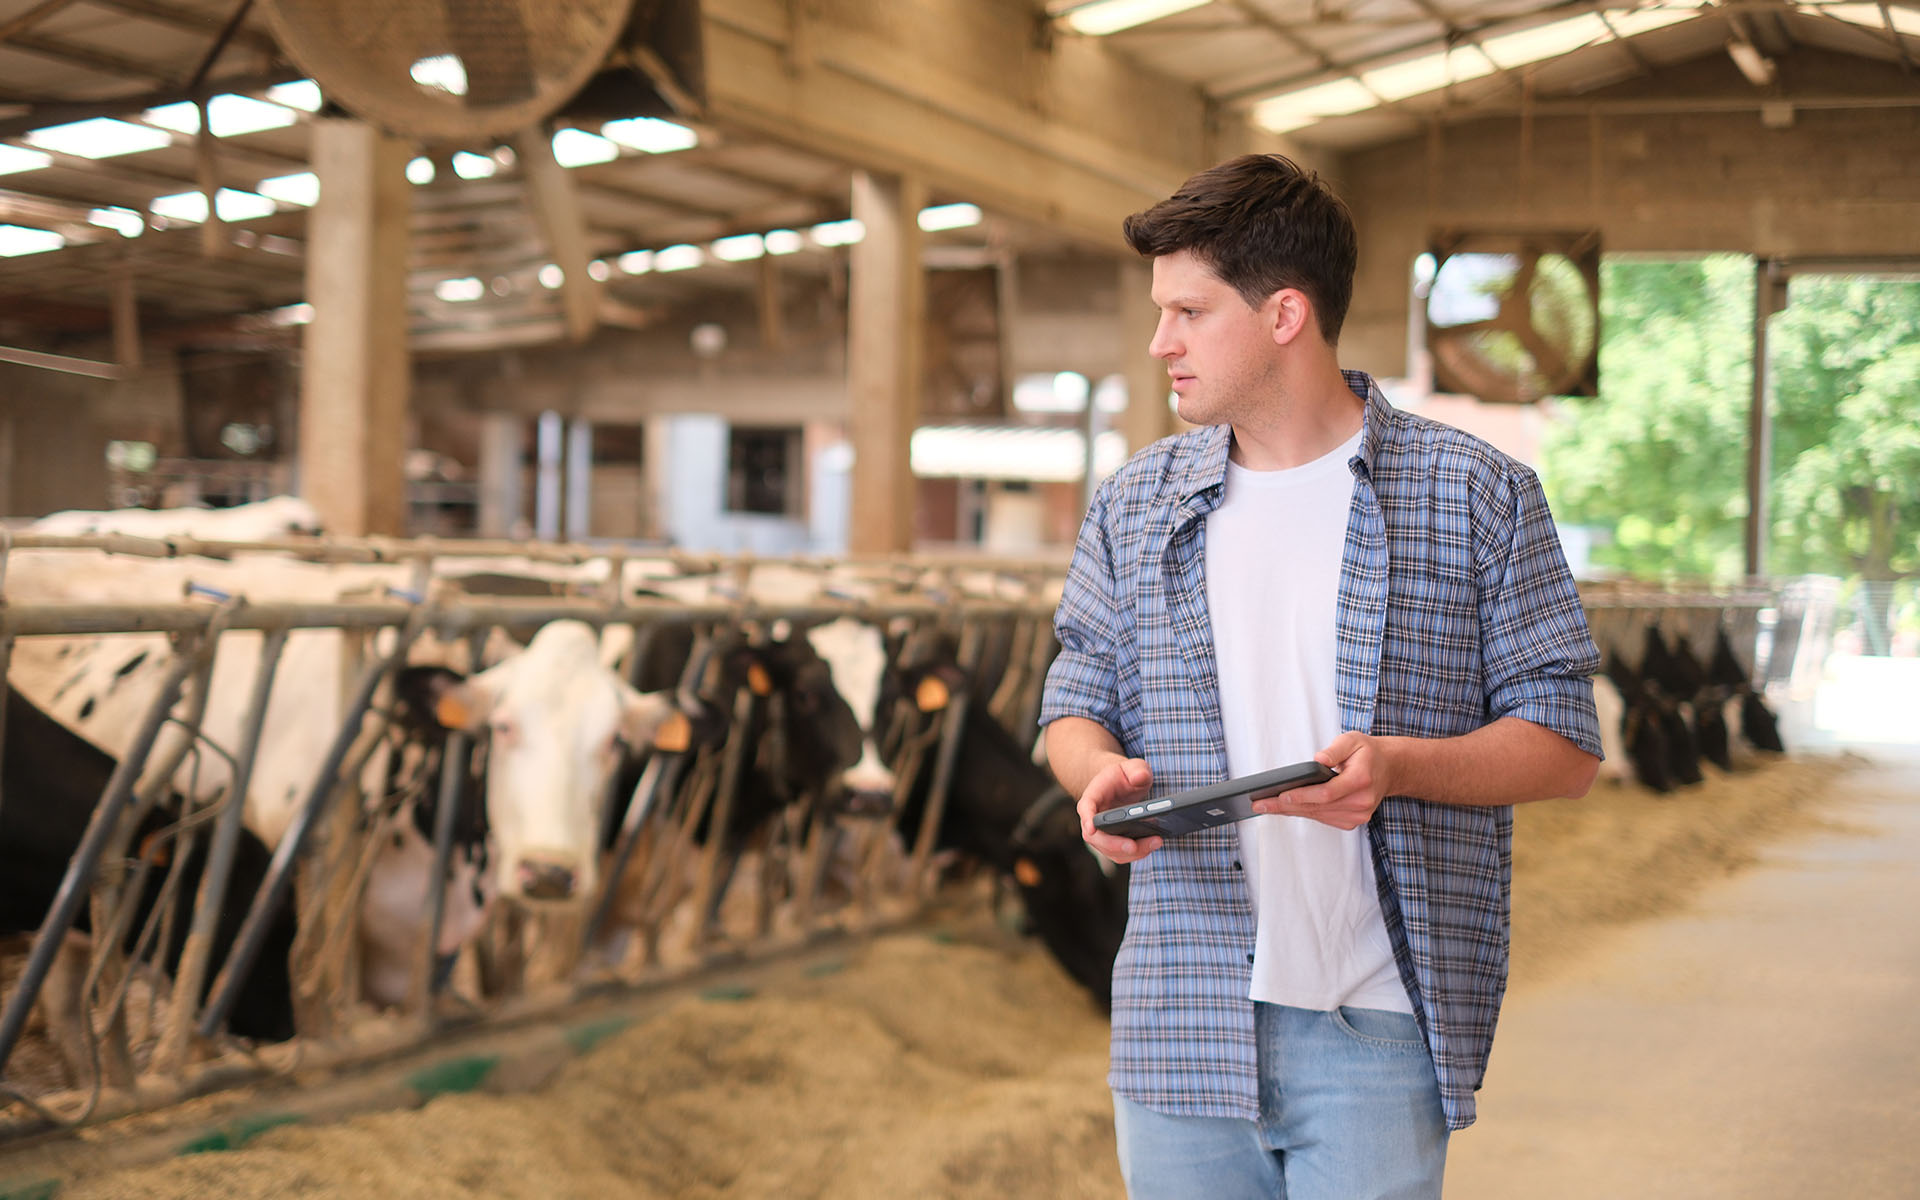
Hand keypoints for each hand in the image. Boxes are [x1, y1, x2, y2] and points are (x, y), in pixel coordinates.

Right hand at [1076, 756, 1162, 863]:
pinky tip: (1153, 844)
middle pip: (1096, 837)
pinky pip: (1121, 854)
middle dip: (1115, 844)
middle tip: (1133, 845)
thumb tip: (1140, 777)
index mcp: (1093, 796)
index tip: (1092, 828)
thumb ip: (1137, 769)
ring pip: (1110, 850)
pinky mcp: (1113, 843)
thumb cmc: (1124, 776)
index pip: (1085, 807)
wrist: (1121, 786)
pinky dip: (1137, 853)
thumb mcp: (1132, 767)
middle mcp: (1092, 818)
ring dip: (1131, 852)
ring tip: (1155, 842)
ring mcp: (1101, 834)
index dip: (1087, 818)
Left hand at [1250, 732, 1393, 830]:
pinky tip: (1285, 808)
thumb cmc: (1368, 753)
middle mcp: (1361, 802)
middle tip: (1259, 804)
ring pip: (1318, 815)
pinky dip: (1304, 812)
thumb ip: (1335, 749)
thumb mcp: (1353, 740)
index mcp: (1361, 780)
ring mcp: (1358, 815)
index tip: (1281, 796)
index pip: (1327, 793)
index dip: (1302, 796)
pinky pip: (1323, 818)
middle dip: (1286, 806)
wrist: (1389, 769)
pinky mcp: (1353, 821)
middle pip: (1318, 807)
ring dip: (1291, 811)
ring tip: (1265, 806)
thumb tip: (1318, 760)